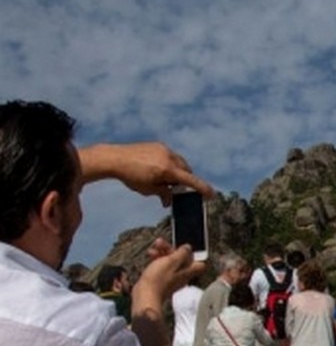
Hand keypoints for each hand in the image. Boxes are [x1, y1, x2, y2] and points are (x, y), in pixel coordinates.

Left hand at [80, 142, 212, 205]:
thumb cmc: (130, 176)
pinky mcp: (158, 145)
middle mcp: (169, 158)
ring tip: (165, 179)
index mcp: (168, 170)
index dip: (202, 188)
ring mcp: (164, 149)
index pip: (191, 180)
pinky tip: (156, 169)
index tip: (212, 194)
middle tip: (177, 189)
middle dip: (185, 179)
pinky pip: (170, 155)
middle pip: (187, 170)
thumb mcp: (148, 189)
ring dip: (177, 171)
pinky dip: (169, 163)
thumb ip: (164, 194)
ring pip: (179, 162)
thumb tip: (170, 200)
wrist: (114, 158)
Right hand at [138, 238, 204, 302]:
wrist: (144, 295)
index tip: (184, 248)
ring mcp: (171, 278)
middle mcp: (181, 276)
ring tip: (154, 247)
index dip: (192, 254)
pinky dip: (157, 259)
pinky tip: (151, 255)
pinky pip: (161, 267)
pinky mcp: (160, 280)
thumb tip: (188, 248)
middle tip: (162, 243)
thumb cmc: (158, 280)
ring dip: (163, 252)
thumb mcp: (172, 261)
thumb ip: (182, 253)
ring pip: (170, 262)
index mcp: (188, 271)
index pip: (199, 263)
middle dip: (172, 249)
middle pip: (181, 259)